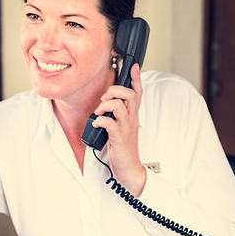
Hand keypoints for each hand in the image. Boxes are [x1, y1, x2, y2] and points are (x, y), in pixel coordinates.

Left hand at [91, 64, 146, 195]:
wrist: (129, 169)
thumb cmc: (123, 149)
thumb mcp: (122, 128)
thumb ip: (117, 115)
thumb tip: (105, 105)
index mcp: (132, 116)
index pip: (138, 93)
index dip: (136, 79)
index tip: (134, 66)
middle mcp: (131, 119)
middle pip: (130, 94)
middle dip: (115, 90)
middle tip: (104, 98)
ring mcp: (126, 128)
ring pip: (120, 106)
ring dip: (106, 105)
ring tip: (98, 112)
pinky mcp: (119, 138)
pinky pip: (110, 123)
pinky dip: (100, 120)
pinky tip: (96, 123)